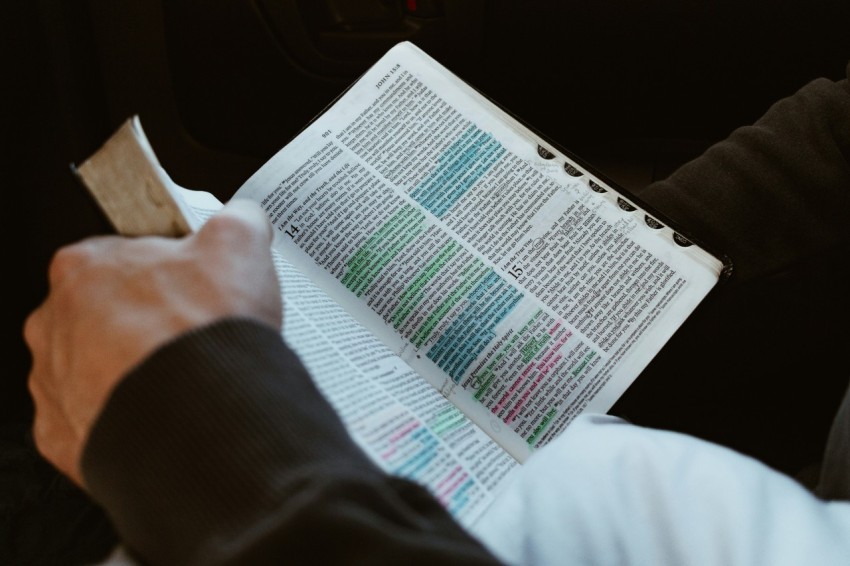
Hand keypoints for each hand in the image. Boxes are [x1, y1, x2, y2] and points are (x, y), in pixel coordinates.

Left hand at [24, 199, 280, 486]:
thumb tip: (243, 221)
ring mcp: (54, 384)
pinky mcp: (66, 435)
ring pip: (97, 369)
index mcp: (84, 268)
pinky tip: (167, 410)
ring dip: (135, 370)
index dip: (163, 269)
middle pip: (104, 314)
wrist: (201, 420)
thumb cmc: (204, 333)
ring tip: (188, 376)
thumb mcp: (240, 245)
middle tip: (194, 332)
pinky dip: (130, 416)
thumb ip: (236, 221)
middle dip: (146, 322)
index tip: (191, 283)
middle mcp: (54, 324)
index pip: (119, 256)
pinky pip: (97, 419)